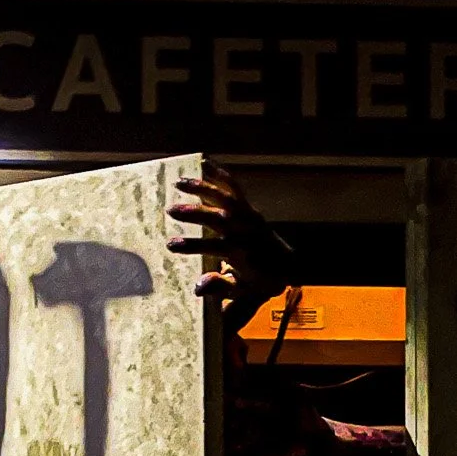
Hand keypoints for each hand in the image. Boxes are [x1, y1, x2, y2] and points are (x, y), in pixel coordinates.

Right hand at [167, 170, 293, 332]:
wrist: (285, 265)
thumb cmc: (259, 281)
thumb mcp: (243, 293)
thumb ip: (221, 288)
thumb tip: (198, 287)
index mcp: (242, 254)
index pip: (215, 248)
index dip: (193, 246)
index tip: (171, 245)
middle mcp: (245, 232)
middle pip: (218, 219)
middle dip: (195, 214)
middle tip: (170, 210)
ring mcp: (248, 216)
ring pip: (225, 198)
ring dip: (203, 188)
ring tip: (178, 182)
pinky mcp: (248, 207)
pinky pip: (234, 187)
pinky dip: (220, 174)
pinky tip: (203, 163)